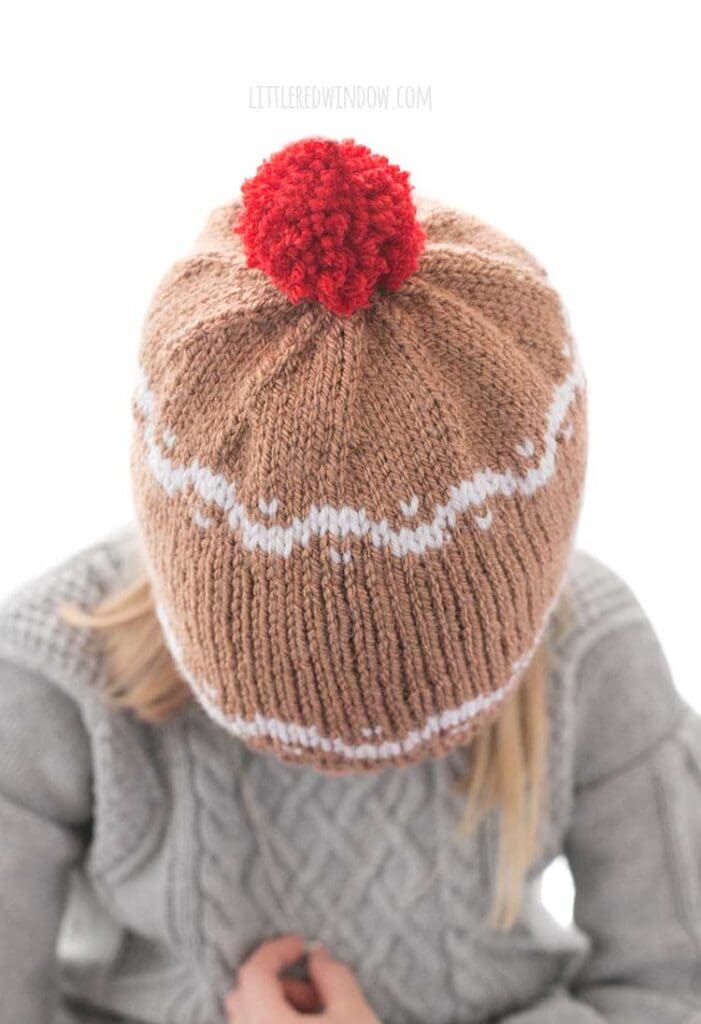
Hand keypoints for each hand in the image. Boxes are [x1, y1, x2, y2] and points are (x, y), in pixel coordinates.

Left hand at [226, 934, 380, 1022]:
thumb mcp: (355, 1014)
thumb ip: (334, 976)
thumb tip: (319, 957)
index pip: (253, 974)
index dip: (276, 950)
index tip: (303, 945)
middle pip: (243, 997)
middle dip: (277, 982)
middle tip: (314, 986)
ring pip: (249, 1019)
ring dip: (280, 1006)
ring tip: (321, 1013)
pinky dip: (277, 1023)